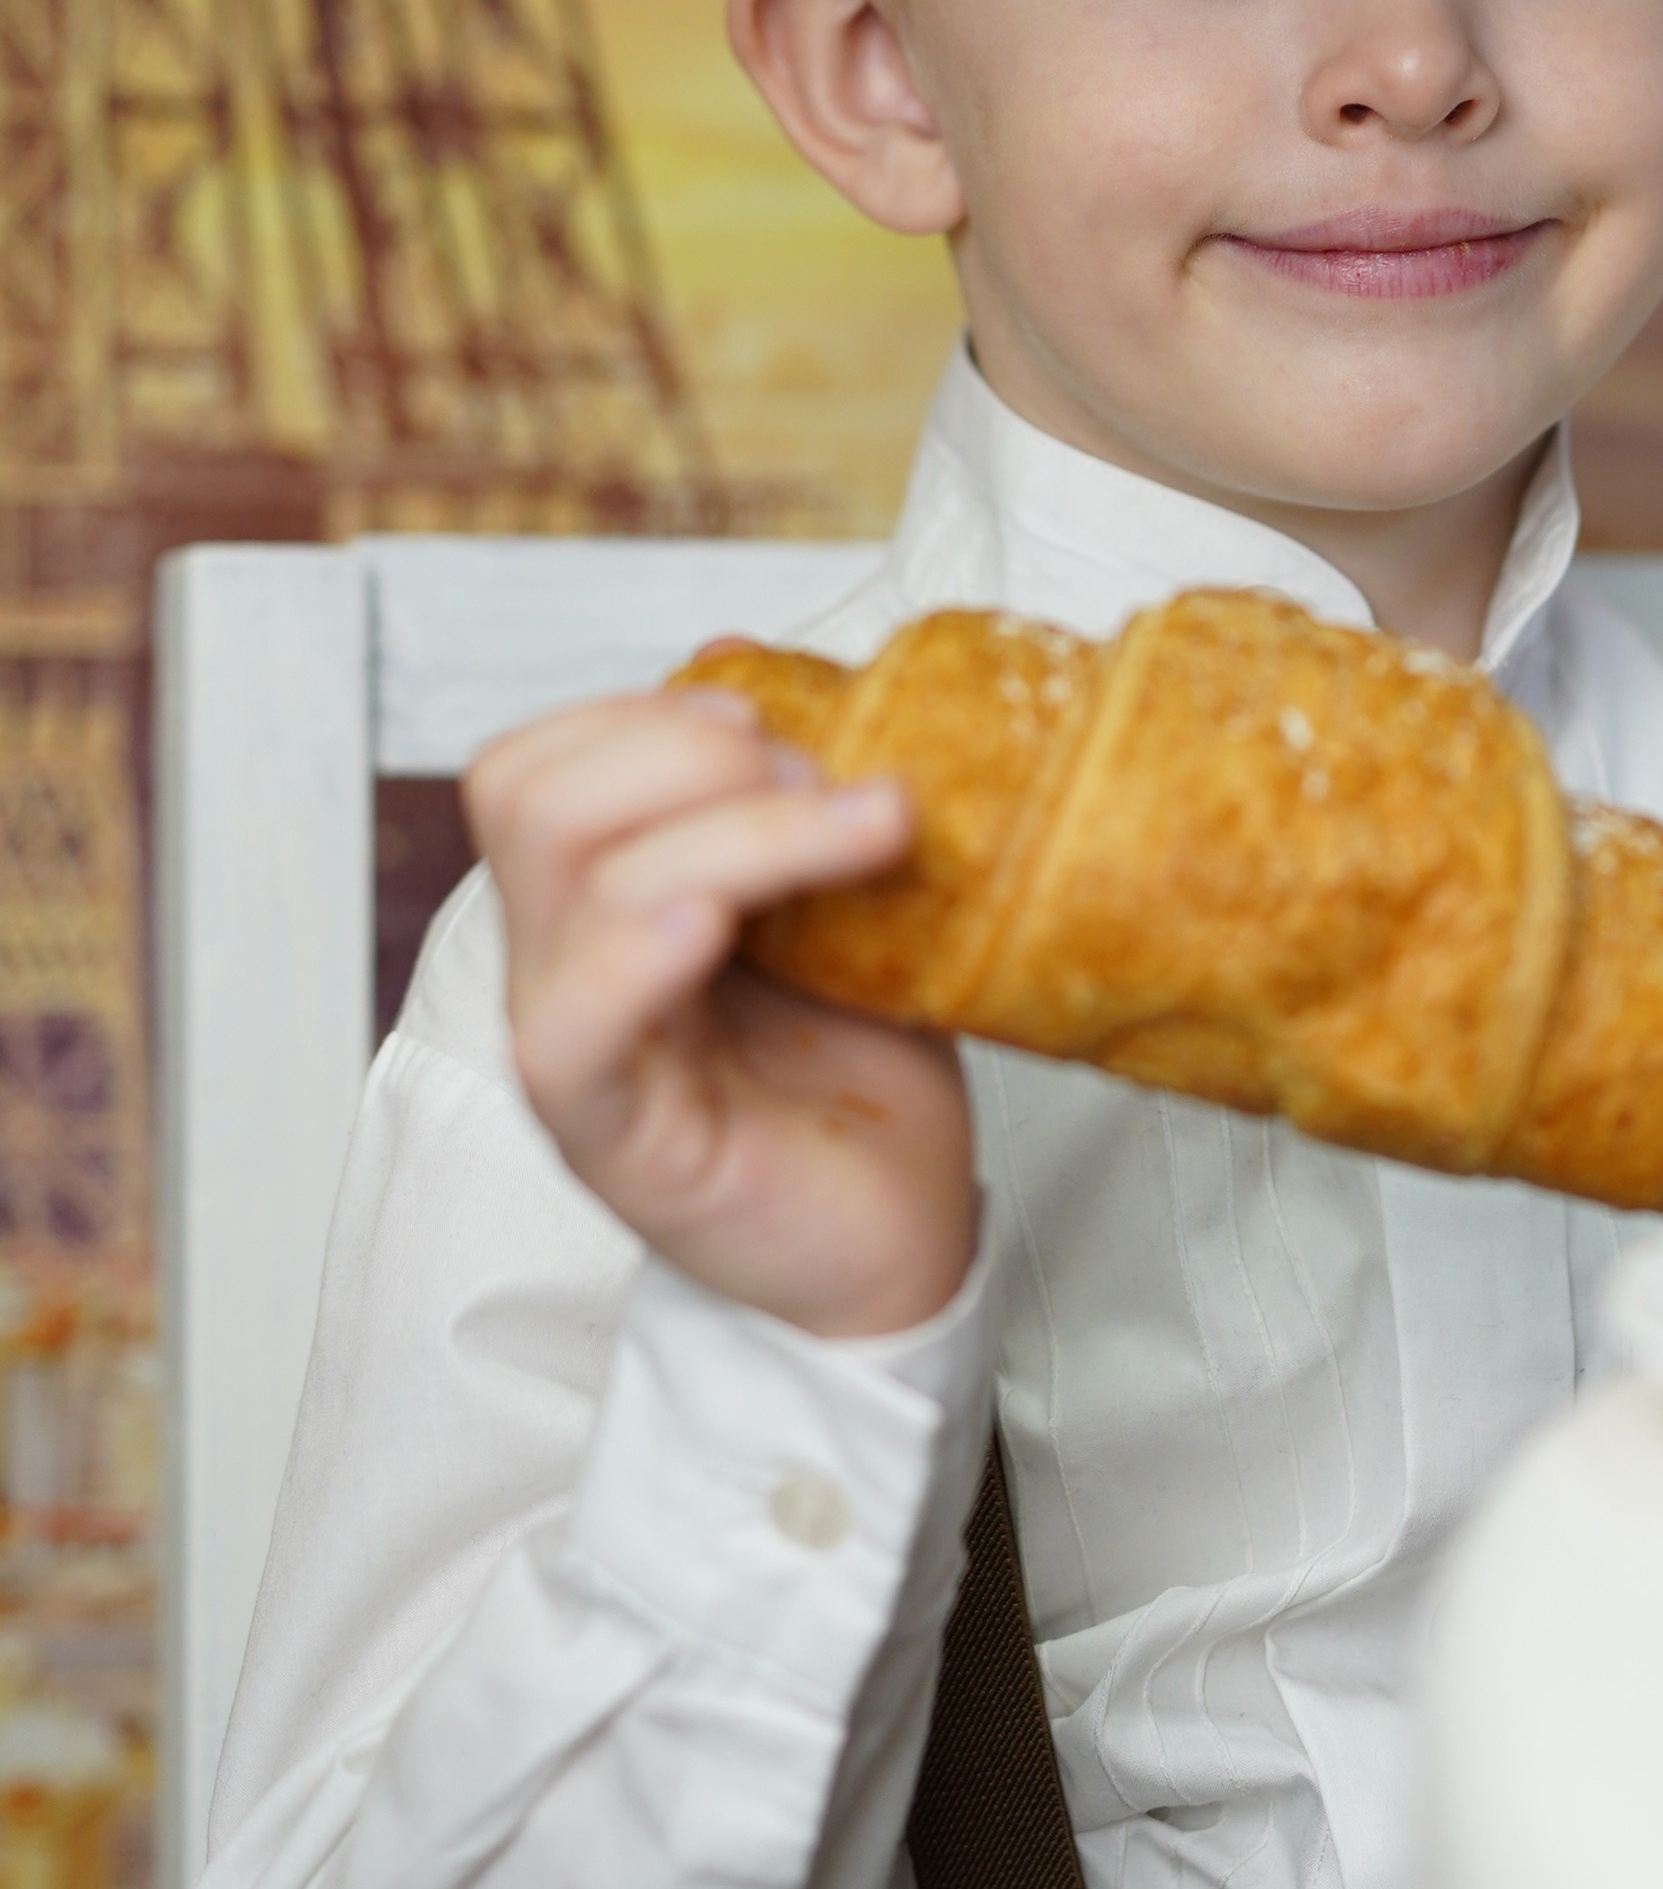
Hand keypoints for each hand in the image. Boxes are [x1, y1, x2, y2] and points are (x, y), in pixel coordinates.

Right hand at [464, 684, 976, 1337]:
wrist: (905, 1236)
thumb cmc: (861, 1075)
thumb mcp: (833, 898)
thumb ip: (782, 792)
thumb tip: (742, 652)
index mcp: (599, 906)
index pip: (532, 766)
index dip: (641, 713)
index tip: (777, 726)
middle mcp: (566, 970)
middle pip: (531, 798)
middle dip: (686, 749)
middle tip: (820, 777)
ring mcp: (580, 1054)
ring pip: (581, 888)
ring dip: (738, 827)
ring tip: (861, 829)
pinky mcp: (619, 1142)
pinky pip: (573, 1037)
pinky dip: (636, 958)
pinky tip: (716, 925)